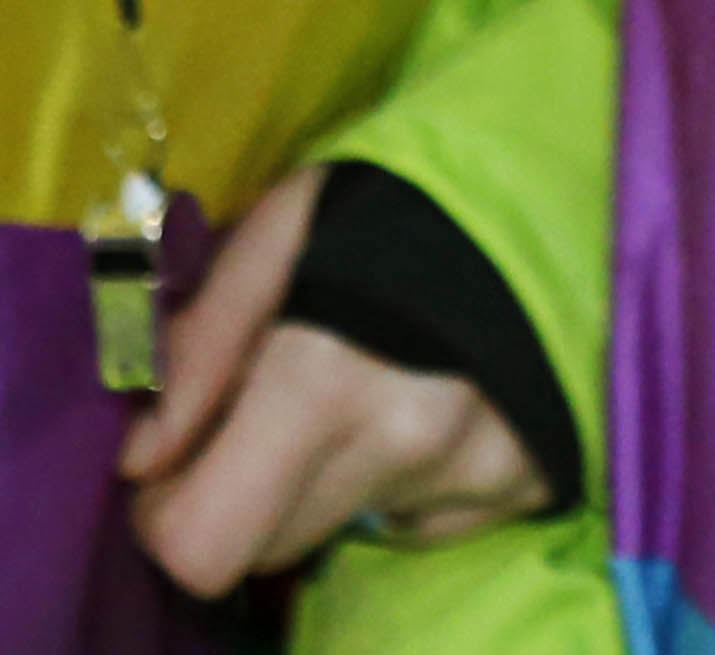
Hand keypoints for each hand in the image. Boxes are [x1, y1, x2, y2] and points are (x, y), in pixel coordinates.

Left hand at [117, 165, 550, 588]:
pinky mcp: (528, 484)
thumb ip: (202, 343)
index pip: (204, 545)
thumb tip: (138, 458)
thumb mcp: (284, 226)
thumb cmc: (404, 188)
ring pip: (345, 530)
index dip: (165, 515)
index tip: (174, 462)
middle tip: (263, 409)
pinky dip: (404, 476)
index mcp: (326, 380)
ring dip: (329, 478)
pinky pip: (424, 519)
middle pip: (266, 550)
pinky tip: (429, 392)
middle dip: (242, 492)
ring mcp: (475, 475)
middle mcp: (404, 448)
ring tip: (365, 379)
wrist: (576, 165)